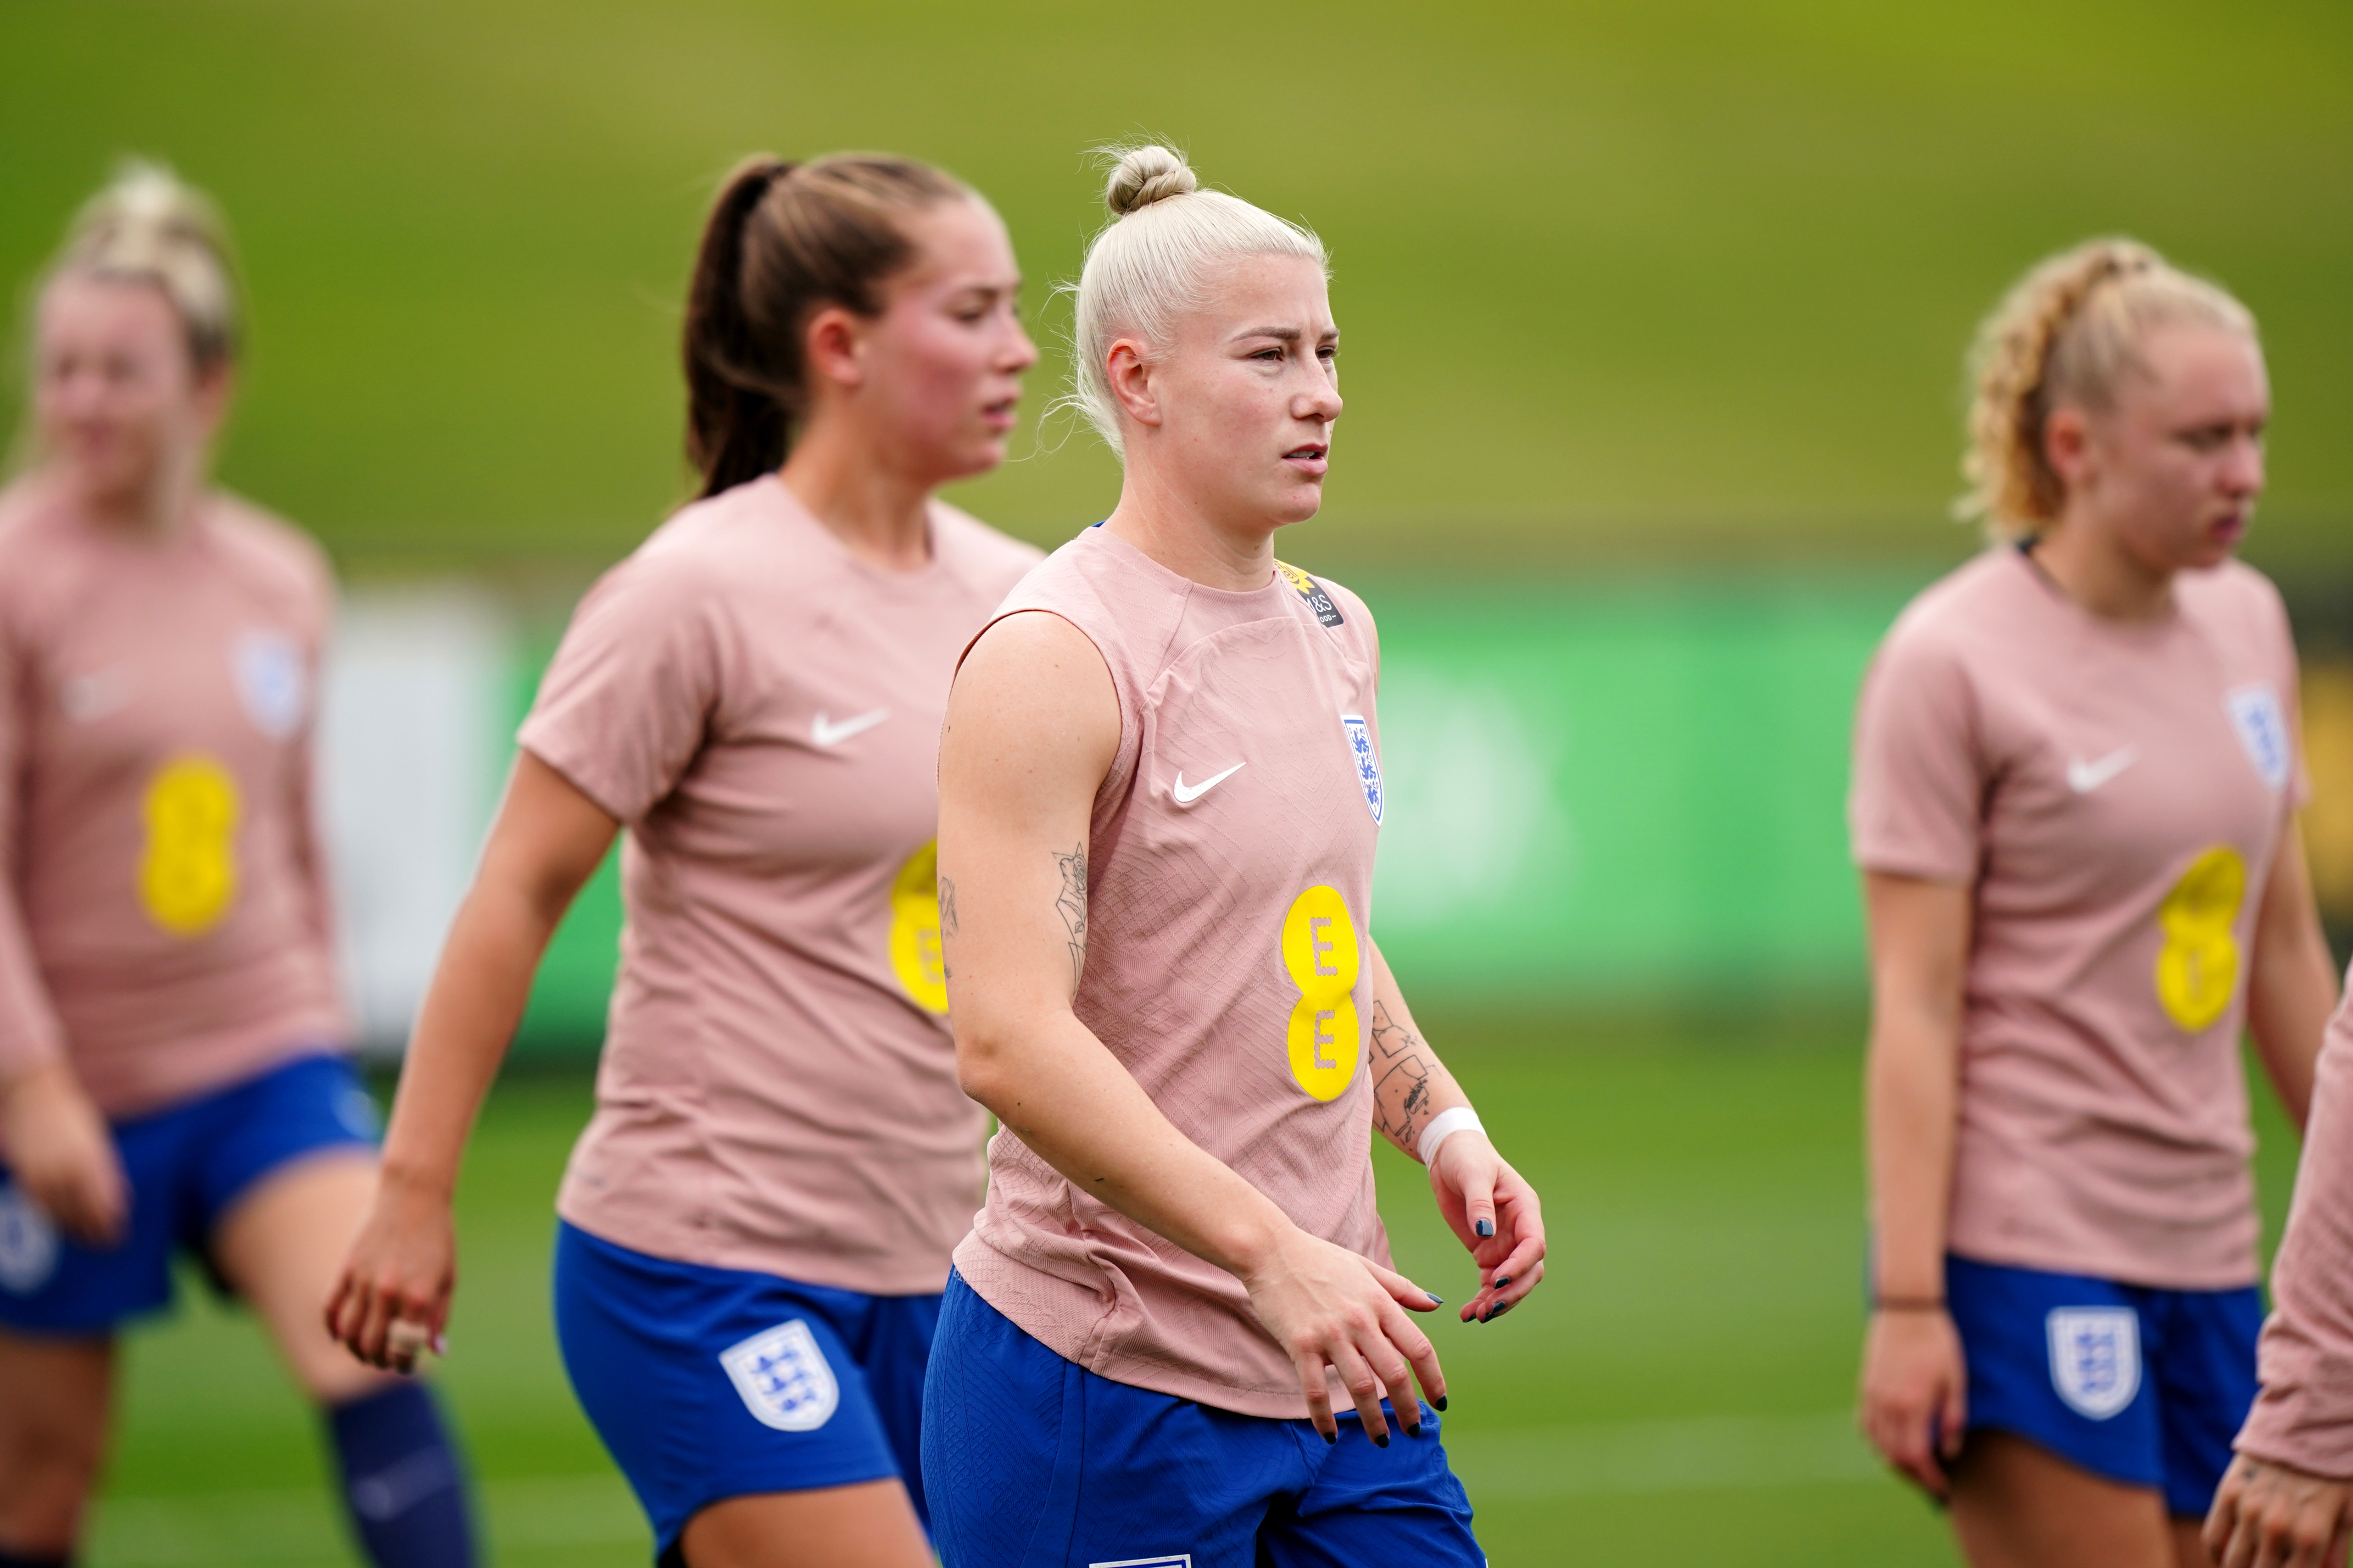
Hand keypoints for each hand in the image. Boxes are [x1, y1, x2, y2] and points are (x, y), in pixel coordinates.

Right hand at [0, 1061, 127, 1244]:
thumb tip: (120, 1201)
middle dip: (94, 1233)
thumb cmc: (72, 1114)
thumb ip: (108, 1171)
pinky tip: (62, 1224)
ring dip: (73, 1229)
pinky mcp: (24, 1175)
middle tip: (106, 1245)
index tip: (119, 1238)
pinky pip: (39, 1206)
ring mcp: (42, 1174)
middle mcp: (66, 1171)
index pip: (103, 1206)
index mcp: (91, 1160)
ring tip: (86, 1239)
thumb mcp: (97, 1140)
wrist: (34, 1094)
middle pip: (82, 1214)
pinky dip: (52, 1218)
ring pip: (59, 1214)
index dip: (111, 1226)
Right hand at [323, 1170, 455, 1372]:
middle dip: (378, 1360)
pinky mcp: (346, 1268)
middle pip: (373, 1345)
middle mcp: (389, 1292)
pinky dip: (332, 1327)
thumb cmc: (437, 1237)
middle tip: (384, 1360)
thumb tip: (434, 1351)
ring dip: (355, 1349)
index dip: (403, 1364)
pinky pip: (330, 1308)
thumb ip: (439, 1317)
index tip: (405, 1365)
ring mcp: (364, 1280)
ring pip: (348, 1332)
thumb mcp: (448, 1278)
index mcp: (419, 1297)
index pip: (404, 1350)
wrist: (414, 1195)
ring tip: (365, 1351)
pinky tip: (341, 1335)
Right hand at [1239, 1227, 1445, 1444]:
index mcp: (1379, 1302)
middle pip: (1394, 1374)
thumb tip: (1436, 1305)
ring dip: (1373, 1421)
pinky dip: (1324, 1417)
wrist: (1270, 1251)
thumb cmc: (1319, 1258)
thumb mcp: (1366, 1267)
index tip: (1440, 1402)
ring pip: (1360, 1388)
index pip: (1418, 1348)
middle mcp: (1359, 1321)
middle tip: (1413, 1431)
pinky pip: (1315, 1390)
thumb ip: (1402, 1288)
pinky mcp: (1300, 1345)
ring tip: (1381, 1440)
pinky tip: (1330, 1436)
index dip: (1434, 1379)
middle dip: (1408, 1409)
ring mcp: (1329, 1334)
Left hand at [1428, 1132, 1543, 1322]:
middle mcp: (1520, 1230)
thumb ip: (1480, 1204)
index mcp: (1525, 1209)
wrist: (1449, 1154)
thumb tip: (1485, 1234)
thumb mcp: (1473, 1174)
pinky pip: (1491, 1282)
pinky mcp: (1487, 1251)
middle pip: (1529, 1270)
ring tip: (1476, 1316)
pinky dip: (1484, 1297)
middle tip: (1489, 1309)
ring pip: (1512, 1282)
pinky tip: (1469, 1312)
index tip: (1498, 1278)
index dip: (1521, 1264)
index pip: (1534, 1244)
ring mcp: (1505, 1243)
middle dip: (1512, 1292)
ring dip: (1499, 1301)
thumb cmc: (1467, 1157)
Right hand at [1858, 1306, 1966, 1497]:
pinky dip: (1876, 1442)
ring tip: (1915, 1467)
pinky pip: (1865, 1425)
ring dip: (1895, 1462)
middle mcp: (1888, 1404)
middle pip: (1895, 1456)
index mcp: (1913, 1403)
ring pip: (1877, 1444)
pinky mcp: (1865, 1386)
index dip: (1930, 1478)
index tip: (1944, 1487)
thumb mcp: (1956, 1380)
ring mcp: (1872, 1395)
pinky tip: (1889, 1445)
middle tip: (1932, 1481)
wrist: (1906, 1309)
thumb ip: (1953, 1420)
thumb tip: (1949, 1452)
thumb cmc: (1938, 1341)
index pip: (1917, 1456)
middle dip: (1914, 1476)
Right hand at [2206, 1452, 2352, 1567]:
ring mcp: (2248, 1510)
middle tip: (2271, 1567)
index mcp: (2310, 1537)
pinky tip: (2229, 1560)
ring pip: (2233, 1564)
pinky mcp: (2228, 1493)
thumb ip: (2337, 1552)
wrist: (2307, 1421)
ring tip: (2251, 1567)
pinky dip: (2218, 1556)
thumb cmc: (2336, 1471)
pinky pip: (2214, 1538)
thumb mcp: (2350, 1513)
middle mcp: (2276, 1527)